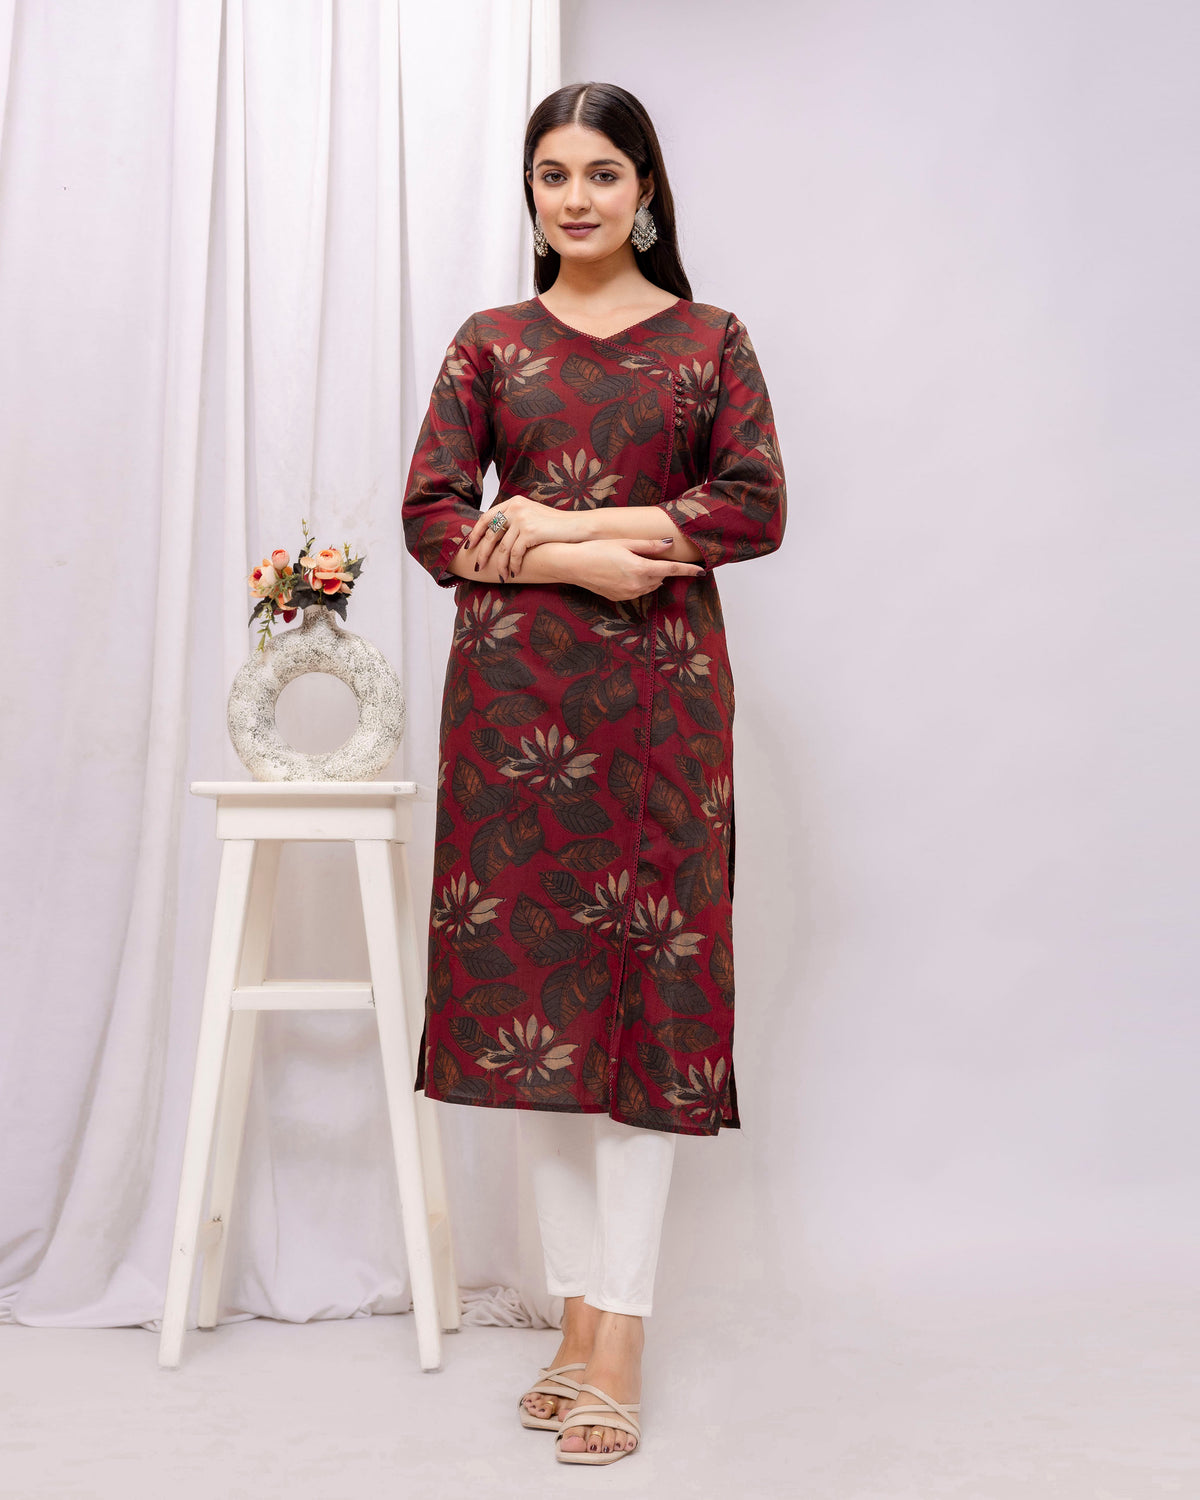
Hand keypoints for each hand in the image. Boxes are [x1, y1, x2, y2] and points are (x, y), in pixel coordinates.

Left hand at [463, 496, 588, 578]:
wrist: (577, 527)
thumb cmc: (555, 525)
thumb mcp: (531, 516)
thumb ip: (514, 520)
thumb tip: (495, 534)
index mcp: (514, 503)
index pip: (487, 517)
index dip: (476, 532)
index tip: (470, 546)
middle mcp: (515, 508)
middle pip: (491, 534)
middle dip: (483, 553)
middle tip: (478, 566)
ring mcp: (522, 519)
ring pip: (502, 547)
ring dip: (500, 564)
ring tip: (501, 576)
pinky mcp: (530, 532)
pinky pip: (515, 553)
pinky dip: (514, 565)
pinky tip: (515, 572)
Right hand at [566, 537, 705, 601]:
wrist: (573, 565)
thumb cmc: (597, 549)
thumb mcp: (625, 543)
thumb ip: (649, 546)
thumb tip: (669, 544)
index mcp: (641, 569)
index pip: (672, 569)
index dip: (688, 570)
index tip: (702, 571)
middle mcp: (637, 585)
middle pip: (661, 577)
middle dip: (662, 567)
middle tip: (647, 554)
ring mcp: (629, 594)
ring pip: (651, 585)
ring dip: (651, 575)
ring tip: (634, 562)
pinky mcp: (621, 598)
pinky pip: (639, 591)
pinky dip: (640, 582)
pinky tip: (625, 572)